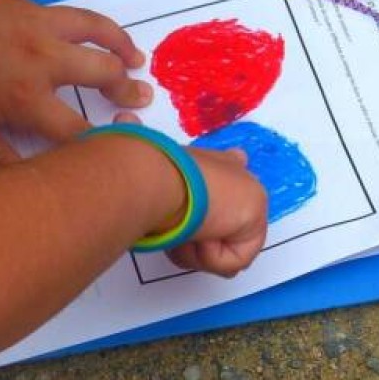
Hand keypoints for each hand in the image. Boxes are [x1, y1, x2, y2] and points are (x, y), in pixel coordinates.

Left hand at [0, 0, 150, 166]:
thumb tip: (27, 182)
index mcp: (24, 100)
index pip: (76, 132)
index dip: (102, 143)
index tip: (117, 153)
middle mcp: (44, 64)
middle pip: (101, 77)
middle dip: (126, 93)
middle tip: (142, 102)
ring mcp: (42, 31)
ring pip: (100, 38)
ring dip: (124, 51)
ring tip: (139, 62)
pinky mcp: (34, 10)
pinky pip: (81, 16)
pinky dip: (103, 27)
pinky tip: (108, 34)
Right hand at [115, 113, 268, 276]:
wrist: (156, 177)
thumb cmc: (143, 170)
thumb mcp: (144, 160)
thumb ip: (146, 153)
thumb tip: (124, 116)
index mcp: (219, 165)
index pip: (234, 172)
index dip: (225, 193)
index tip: (217, 196)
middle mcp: (240, 179)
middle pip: (226, 227)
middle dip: (197, 240)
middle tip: (177, 230)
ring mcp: (250, 200)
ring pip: (224, 250)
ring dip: (195, 250)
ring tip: (182, 228)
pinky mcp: (254, 221)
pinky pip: (231, 263)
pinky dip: (207, 257)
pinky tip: (197, 234)